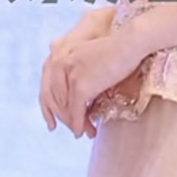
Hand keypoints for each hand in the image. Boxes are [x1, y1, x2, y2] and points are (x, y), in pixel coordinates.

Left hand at [41, 19, 144, 140]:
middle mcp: (59, 64)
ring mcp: (69, 75)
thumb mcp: (92, 58)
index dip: (49, 108)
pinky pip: (75, 111)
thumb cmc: (118, 49)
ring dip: (73, 124)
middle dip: (64, 118)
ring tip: (83, 133)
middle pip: (54, 100)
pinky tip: (82, 132)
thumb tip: (83, 94)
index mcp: (60, 56)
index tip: (52, 123)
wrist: (129, 43)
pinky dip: (78, 124)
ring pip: (65, 108)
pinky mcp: (80, 86)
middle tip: (74, 130)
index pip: (48, 87)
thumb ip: (81, 70)